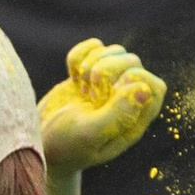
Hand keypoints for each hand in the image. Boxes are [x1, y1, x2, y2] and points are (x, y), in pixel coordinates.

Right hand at [37, 39, 167, 176]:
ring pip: (115, 51)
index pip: (155, 87)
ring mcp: (108, 85)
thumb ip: (118, 114)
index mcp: (134, 120)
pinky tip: (72, 76)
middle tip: (89, 93)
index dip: (135, 79)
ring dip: (92, 62)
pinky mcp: (89, 74)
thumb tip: (144, 89)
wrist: (38, 144)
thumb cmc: (66, 146)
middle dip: (107, 70)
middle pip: (133, 62)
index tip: (110, 92)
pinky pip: (93, 48)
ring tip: (80, 87)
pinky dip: (79, 55)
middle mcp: (125, 101)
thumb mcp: (89, 134)